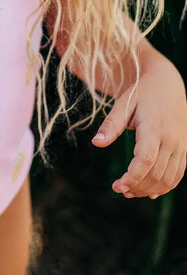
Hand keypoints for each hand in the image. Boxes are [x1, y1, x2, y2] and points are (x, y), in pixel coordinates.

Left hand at [91, 59, 186, 198]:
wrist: (167, 83)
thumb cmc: (141, 92)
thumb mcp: (123, 104)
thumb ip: (111, 125)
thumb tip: (96, 143)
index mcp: (154, 128)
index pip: (145, 161)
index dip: (132, 177)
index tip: (116, 186)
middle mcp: (171, 139)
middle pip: (156, 174)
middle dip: (137, 186)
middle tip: (119, 189)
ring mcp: (181, 145)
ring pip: (169, 178)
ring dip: (150, 189)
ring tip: (130, 192)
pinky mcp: (184, 148)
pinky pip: (178, 173)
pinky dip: (165, 186)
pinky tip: (150, 192)